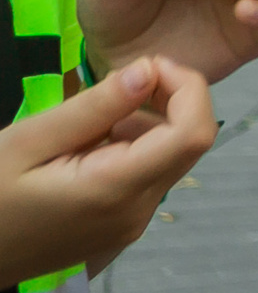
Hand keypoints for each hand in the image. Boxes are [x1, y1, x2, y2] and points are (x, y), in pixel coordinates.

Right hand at [0, 57, 215, 284]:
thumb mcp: (29, 141)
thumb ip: (94, 108)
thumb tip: (148, 70)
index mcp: (118, 189)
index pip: (194, 133)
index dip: (187, 89)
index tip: (150, 64)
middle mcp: (139, 211)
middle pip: (188, 143)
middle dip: (166, 101)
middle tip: (113, 85)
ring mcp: (132, 224)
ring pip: (170, 158)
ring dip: (145, 125)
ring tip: (86, 122)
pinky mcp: (121, 227)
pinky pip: (148, 177)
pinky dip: (132, 149)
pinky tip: (85, 146)